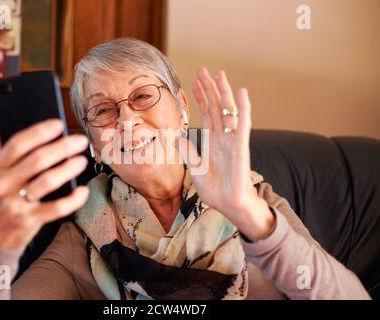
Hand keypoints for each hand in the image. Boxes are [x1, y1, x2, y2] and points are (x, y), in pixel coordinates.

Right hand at [0, 119, 89, 248]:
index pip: (18, 144)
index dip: (39, 132)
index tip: (59, 124)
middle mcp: (4, 184)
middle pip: (37, 160)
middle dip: (62, 148)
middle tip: (80, 141)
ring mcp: (16, 204)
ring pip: (47, 182)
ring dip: (68, 169)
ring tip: (82, 161)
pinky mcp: (29, 220)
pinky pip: (56, 208)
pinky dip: (73, 200)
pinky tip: (83, 191)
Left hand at [177, 68, 273, 240]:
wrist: (227, 204)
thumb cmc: (214, 189)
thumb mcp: (195, 168)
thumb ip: (188, 151)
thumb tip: (177, 136)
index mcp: (212, 141)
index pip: (207, 112)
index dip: (201, 96)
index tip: (195, 81)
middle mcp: (223, 137)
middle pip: (216, 107)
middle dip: (210, 89)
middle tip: (204, 70)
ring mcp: (232, 140)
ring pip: (228, 111)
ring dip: (224, 93)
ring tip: (219, 75)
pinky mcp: (240, 147)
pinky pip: (242, 125)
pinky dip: (243, 109)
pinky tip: (242, 93)